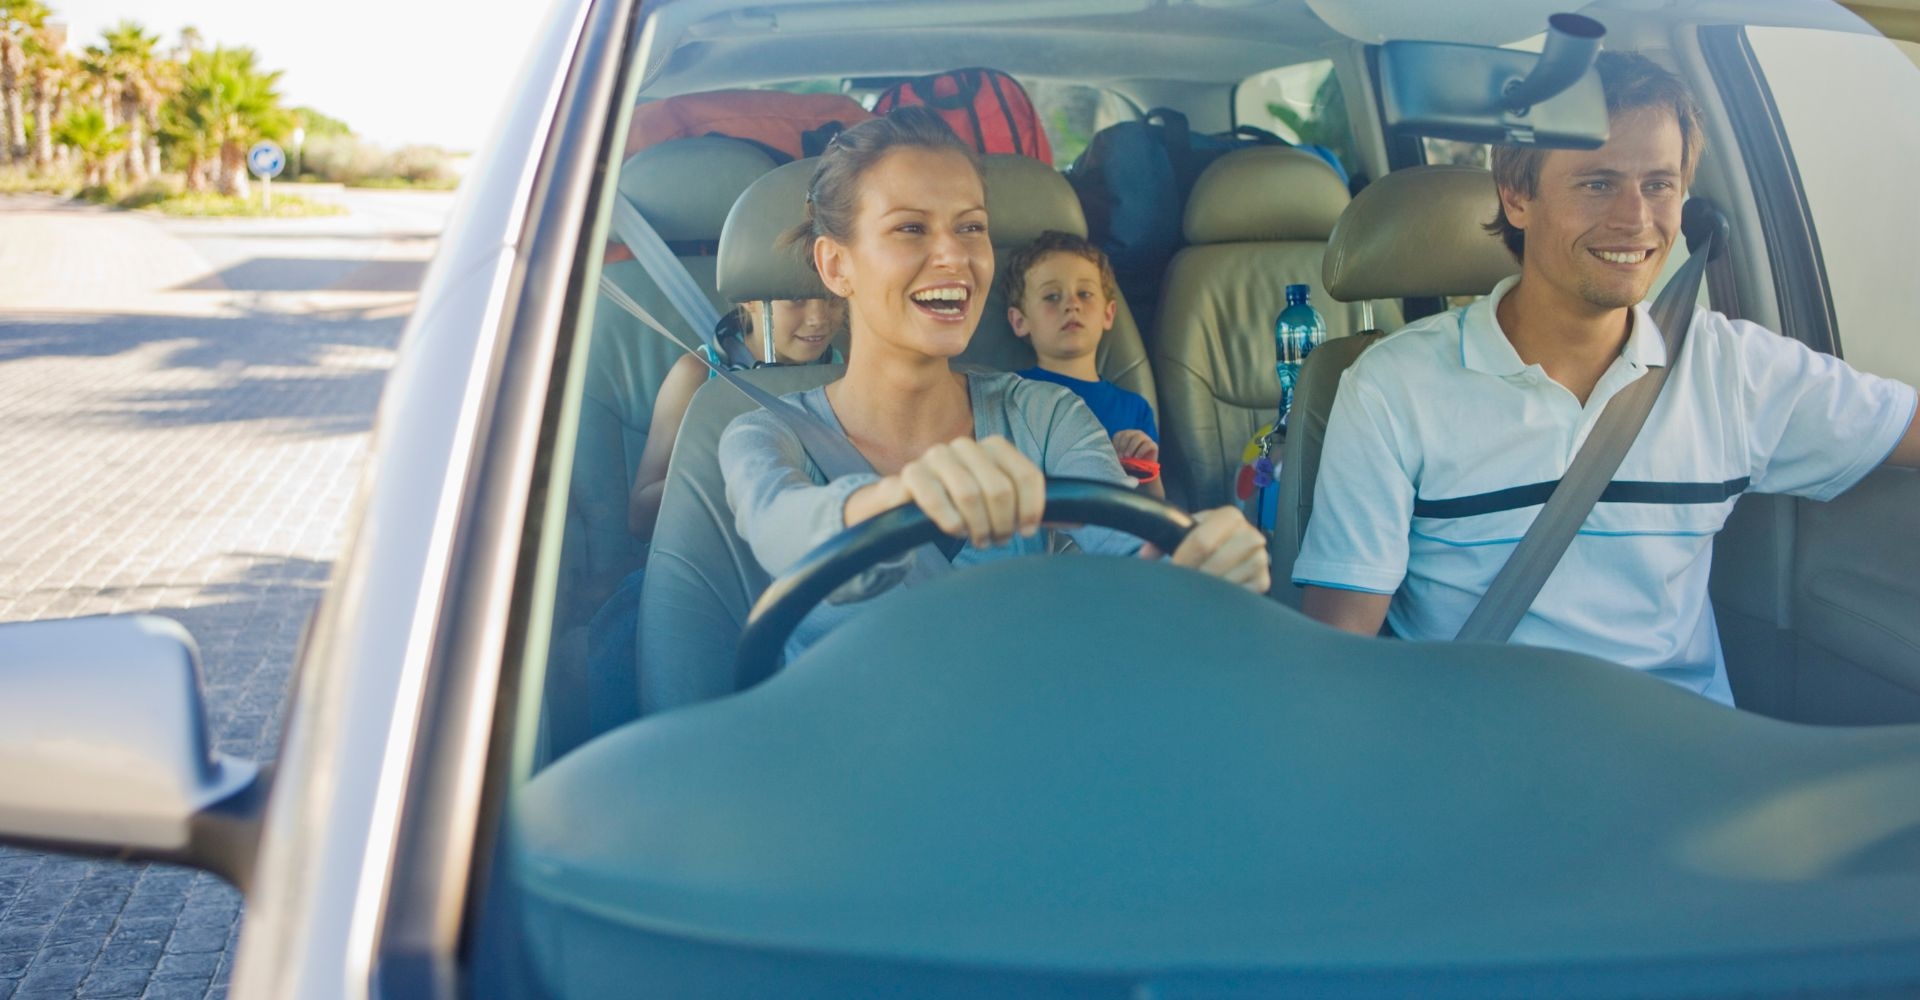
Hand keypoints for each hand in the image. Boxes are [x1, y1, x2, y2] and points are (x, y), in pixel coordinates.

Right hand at [857, 436, 1045, 547]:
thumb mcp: (998, 504)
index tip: (1026, 530)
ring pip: (969, 493)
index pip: (1026, 476)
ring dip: (977, 526)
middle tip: (997, 539)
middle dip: (1003, 523)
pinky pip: (934, 496)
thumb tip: (1079, 518)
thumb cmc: (962, 506)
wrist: (908, 505)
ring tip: (977, 538)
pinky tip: (954, 530)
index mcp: (992, 447)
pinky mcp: (910, 474)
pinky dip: (949, 521)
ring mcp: (935, 457)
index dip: (1032, 509)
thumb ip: (1032, 508)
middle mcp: (965, 446)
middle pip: (1000, 489)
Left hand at [1111, 429, 1158, 461]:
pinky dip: (1140, 451)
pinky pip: (1147, 444)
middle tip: (1122, 456)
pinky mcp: (1153, 444)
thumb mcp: (1121, 458)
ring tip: (1128, 457)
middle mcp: (1135, 434)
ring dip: (1131, 447)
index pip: (1119, 435)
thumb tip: (1112, 454)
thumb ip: (1117, 454)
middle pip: (1127, 435)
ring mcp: (1145, 438)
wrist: (1143, 470)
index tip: (1116, 454)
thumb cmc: (1129, 462)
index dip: (1116, 444)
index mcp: (1126, 435)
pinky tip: (1136, 458)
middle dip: (1123, 446)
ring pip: (1138, 437)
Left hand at [1140, 506, 1269, 593]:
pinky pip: (1242, 593)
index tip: (1174, 570)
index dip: (1185, 558)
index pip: (1203, 540)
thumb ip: (1163, 537)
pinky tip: (1214, 596)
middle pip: (1217, 561)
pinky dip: (1225, 597)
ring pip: (1229, 580)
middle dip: (1197, 576)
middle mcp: (1250, 534)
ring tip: (1197, 591)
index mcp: (1230, 516)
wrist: (1227, 547)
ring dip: (1209, 589)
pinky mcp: (1264, 580)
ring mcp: (1260, 558)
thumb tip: (1147, 555)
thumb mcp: (1186, 531)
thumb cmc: (1204, 538)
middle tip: (1185, 584)